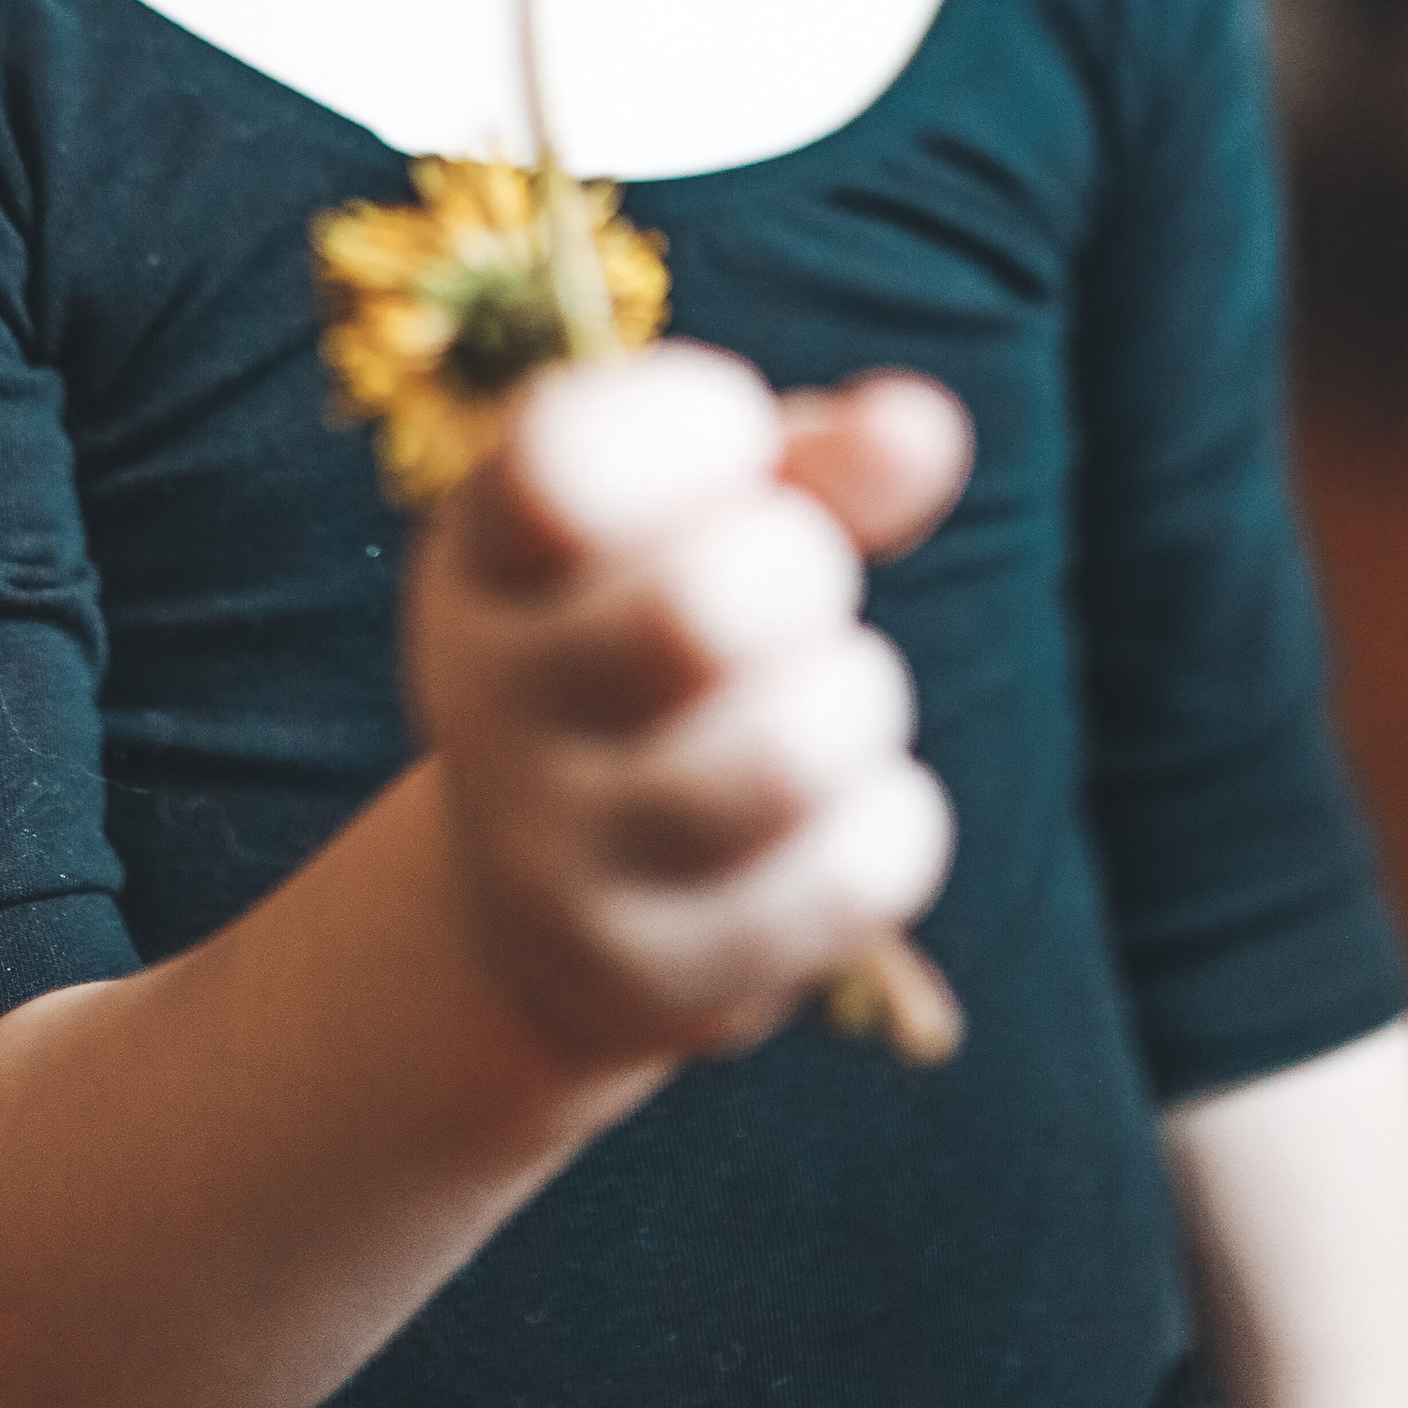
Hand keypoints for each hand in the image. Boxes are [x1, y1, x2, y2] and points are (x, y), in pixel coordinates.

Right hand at [406, 346, 969, 1071]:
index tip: (731, 450)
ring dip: (854, 710)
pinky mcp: (642, 977)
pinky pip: (850, 881)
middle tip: (789, 596)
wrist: (555, 896)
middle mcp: (486, 698)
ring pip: (790, 758)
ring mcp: (550, 854)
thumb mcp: (713, 523)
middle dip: (804, 581)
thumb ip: (823, 462)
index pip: (565, 460)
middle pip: (703, 615)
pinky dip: (888, 829)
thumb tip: (920, 430)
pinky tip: (838, 817)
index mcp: (489, 548)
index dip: (700, 430)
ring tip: (820, 709)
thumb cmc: (662, 648)